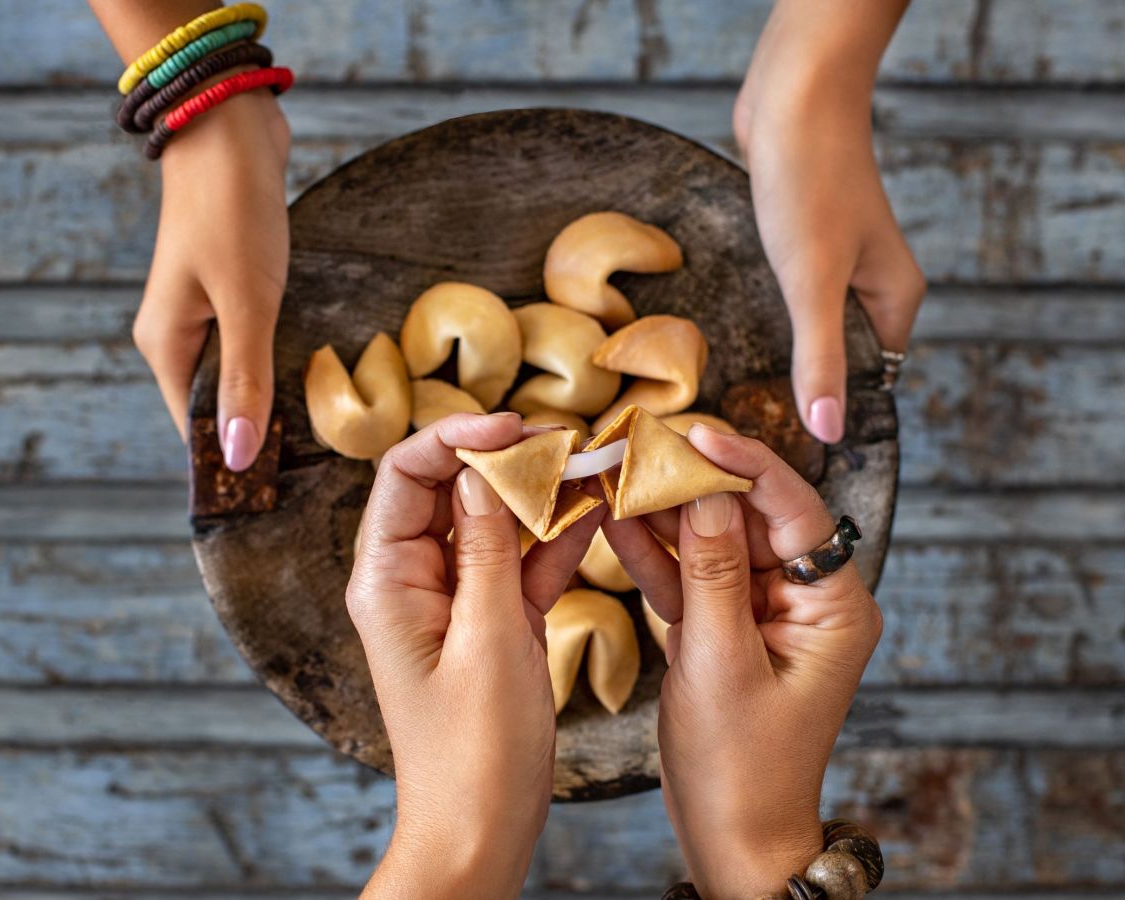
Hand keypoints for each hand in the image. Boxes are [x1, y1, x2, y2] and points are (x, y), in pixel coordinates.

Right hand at [131, 87, 289, 468]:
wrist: (230, 128)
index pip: (193, 427)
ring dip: (268, 397)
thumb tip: (239, 455)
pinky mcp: (229, 285)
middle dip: (255, 433)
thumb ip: (244, 380)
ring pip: (234, 372)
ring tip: (317, 435)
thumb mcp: (245, 305)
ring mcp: (203, 308)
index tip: (275, 498)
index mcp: (166, 345)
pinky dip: (274, 360)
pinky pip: (250, 339)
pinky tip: (308, 377)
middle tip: (312, 470)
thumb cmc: (233, 215)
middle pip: (213, 404)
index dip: (231, 460)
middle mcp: (177, 333)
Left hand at [347, 414, 602, 897]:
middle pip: (451, 489)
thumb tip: (483, 469)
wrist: (479, 833)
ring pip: (493, 522)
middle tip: (567, 440)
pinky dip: (555, 538)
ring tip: (591, 464)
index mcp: (388, 581)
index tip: (515, 421)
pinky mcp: (494, 621)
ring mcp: (456, 600)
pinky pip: (521, 563)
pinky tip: (595, 511)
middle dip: (507, 458)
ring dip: (539, 493)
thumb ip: (487, 548)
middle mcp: (414, 581)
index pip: (406, 475)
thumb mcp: (489, 640)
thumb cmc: (473, 752)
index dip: (456, 436)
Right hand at [600, 425, 882, 896]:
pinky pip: (691, 577)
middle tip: (640, 444)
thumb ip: (710, 573)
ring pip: (713, 542)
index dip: (745, 465)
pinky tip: (617, 520)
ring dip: (666, 513)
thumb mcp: (720, 663)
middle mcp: (806, 599)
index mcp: (834, 606)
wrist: (730, 836)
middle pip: (749, 518)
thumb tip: (703, 493)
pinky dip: (656, 556)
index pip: (794, 510)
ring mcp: (763, 612)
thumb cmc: (741, 765)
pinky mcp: (725, 628)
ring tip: (617, 470)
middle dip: (694, 482)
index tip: (695, 432)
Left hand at [734, 0, 924, 442]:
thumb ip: (822, 358)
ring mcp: (838, 260)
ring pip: (812, 323)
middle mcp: (873, 282)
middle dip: (804, 384)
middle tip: (751, 422)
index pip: (875, 378)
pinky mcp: (802, 240)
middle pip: (843, 355)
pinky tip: (734, 333)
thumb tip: (829, 430)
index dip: (839, 412)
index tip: (791, 446)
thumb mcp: (813, 283)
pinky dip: (765, 314)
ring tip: (737, 389)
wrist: (792, 98)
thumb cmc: (811, 184)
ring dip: (781, 349)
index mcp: (894, 299)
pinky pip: (787, 293)